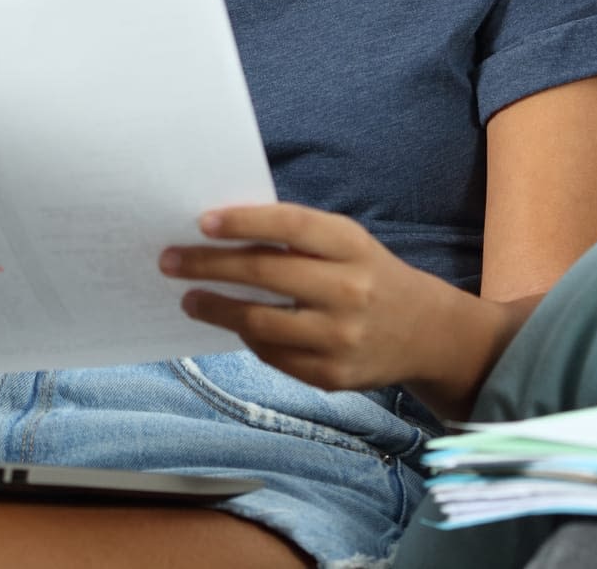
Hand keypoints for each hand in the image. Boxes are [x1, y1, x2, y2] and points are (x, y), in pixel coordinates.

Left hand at [159, 203, 480, 395]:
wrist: (426, 333)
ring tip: (189, 299)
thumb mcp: (347, 243)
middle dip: (208, 265)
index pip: (289, 225)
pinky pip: (273, 356)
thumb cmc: (369, 274)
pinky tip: (232, 324)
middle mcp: (349, 290)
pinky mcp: (333, 376)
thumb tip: (220, 230)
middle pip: (264, 273)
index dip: (243, 221)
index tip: (201, 221)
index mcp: (352, 246)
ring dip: (214, 308)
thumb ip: (296, 237)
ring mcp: (341, 337)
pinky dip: (247, 337)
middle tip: (170, 260)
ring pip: (259, 322)